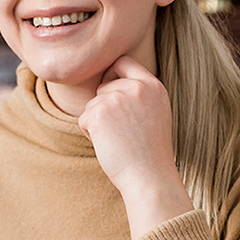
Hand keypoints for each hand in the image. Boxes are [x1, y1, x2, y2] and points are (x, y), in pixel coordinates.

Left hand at [77, 56, 193, 239]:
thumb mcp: (155, 114)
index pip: (124, 62)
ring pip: (92, 104)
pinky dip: (90, 134)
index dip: (113, 75)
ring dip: (98, 122)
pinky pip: (83, 119)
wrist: (150, 177)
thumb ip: (139, 95)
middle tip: (121, 132)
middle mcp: (136, 88)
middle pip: (104, 85)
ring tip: (118, 141)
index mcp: (154, 86)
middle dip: (105, 106)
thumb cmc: (150, 153)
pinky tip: (108, 146)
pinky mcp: (99, 113)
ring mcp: (117, 99)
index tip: (112, 93)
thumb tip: (108, 84)